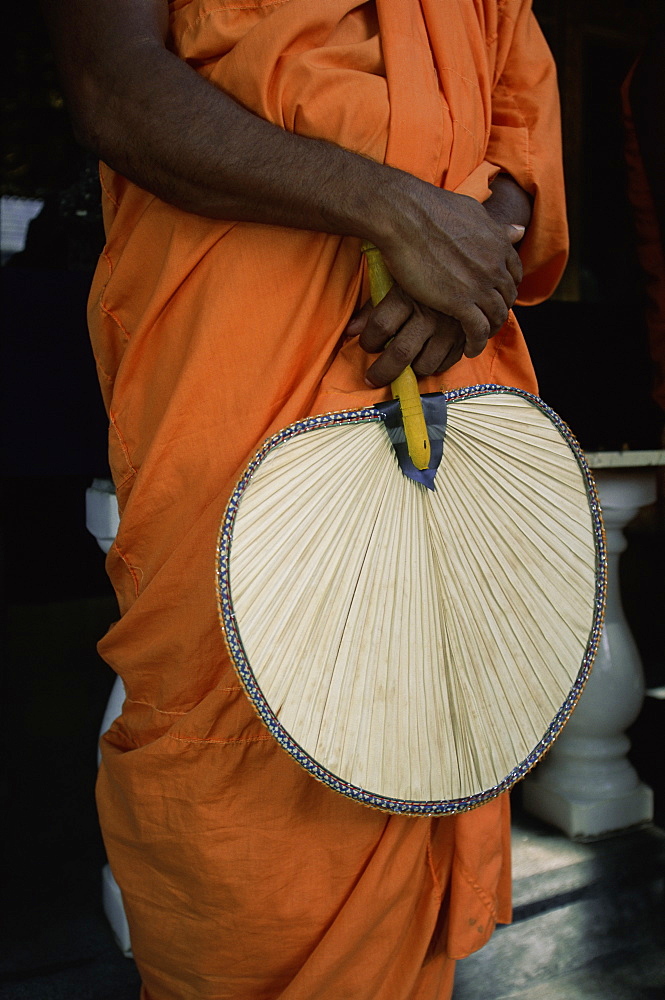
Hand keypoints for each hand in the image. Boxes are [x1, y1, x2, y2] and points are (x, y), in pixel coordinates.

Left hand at [346, 285, 464, 387]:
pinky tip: (425, 357)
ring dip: (410, 370)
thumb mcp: (397, 283)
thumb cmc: (423, 277)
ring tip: (404, 363)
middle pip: (400, 353)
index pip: (380, 326)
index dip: (368, 341)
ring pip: (424, 365)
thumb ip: (373, 308)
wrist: (470, 268)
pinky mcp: (465, 338)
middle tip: (372, 378)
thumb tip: (351, 331)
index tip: (367, 345)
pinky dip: (432, 366)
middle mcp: (429, 314)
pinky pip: (445, 365)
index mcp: (408, 295)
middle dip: (382, 372)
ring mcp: (449, 329)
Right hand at [373, 177, 523, 357]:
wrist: (406, 216)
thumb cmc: (430, 209)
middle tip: (487, 322)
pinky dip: (476, 343)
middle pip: (507, 298)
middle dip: (499, 311)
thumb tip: (518, 230)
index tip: (494, 297)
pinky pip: (478, 331)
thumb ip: (497, 226)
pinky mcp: (461, 302)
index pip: (514, 274)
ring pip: (496, 317)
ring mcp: (480, 285)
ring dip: (489, 331)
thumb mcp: (473, 212)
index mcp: (499, 244)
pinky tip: (469, 348)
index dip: (505, 289)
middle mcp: (495, 266)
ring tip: (478, 339)